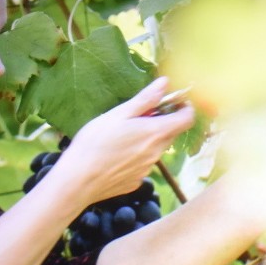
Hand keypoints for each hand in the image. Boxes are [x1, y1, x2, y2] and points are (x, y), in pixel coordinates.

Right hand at [55, 77, 195, 204]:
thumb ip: (145, 99)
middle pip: (170, 134)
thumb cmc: (94, 143)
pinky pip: (142, 165)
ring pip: (155, 149)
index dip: (185, 108)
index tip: (175, 102)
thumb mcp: (118, 114)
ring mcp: (147, 170)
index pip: (187, 119)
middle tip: (138, 116)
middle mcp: (156, 153)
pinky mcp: (136, 181)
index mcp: (155, 133)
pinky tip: (114, 156)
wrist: (78, 180)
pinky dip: (134, 157)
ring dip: (146, 140)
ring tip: (120, 137)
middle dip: (161, 123)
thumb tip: (165, 83)